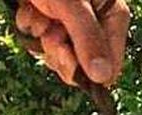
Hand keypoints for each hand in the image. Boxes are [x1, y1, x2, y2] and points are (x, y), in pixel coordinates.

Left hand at [15, 0, 129, 86]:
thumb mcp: (71, 4)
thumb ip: (88, 40)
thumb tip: (104, 80)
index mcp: (112, 15)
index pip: (110, 65)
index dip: (89, 70)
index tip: (66, 54)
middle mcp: (95, 22)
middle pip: (83, 65)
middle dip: (61, 52)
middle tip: (49, 35)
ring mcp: (71, 22)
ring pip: (59, 54)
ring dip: (42, 38)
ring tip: (37, 11)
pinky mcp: (50, 19)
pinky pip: (40, 41)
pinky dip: (30, 27)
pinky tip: (28, 8)